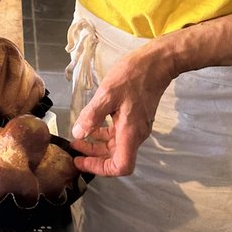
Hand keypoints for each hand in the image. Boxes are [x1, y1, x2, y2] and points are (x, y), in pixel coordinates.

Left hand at [70, 43, 175, 176]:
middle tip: (74, 149)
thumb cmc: (132, 76)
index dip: (100, 168)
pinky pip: (119, 133)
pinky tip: (92, 124)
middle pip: (116, 157)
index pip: (121, 166)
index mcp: (130, 133)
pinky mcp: (136, 118)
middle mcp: (136, 134)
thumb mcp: (107, 94)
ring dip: (97, 145)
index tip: (82, 161)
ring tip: (79, 136)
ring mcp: (137, 126)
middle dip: (93, 156)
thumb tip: (78, 134)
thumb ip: (92, 116)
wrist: (157, 63)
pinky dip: (104, 134)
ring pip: (116, 145)